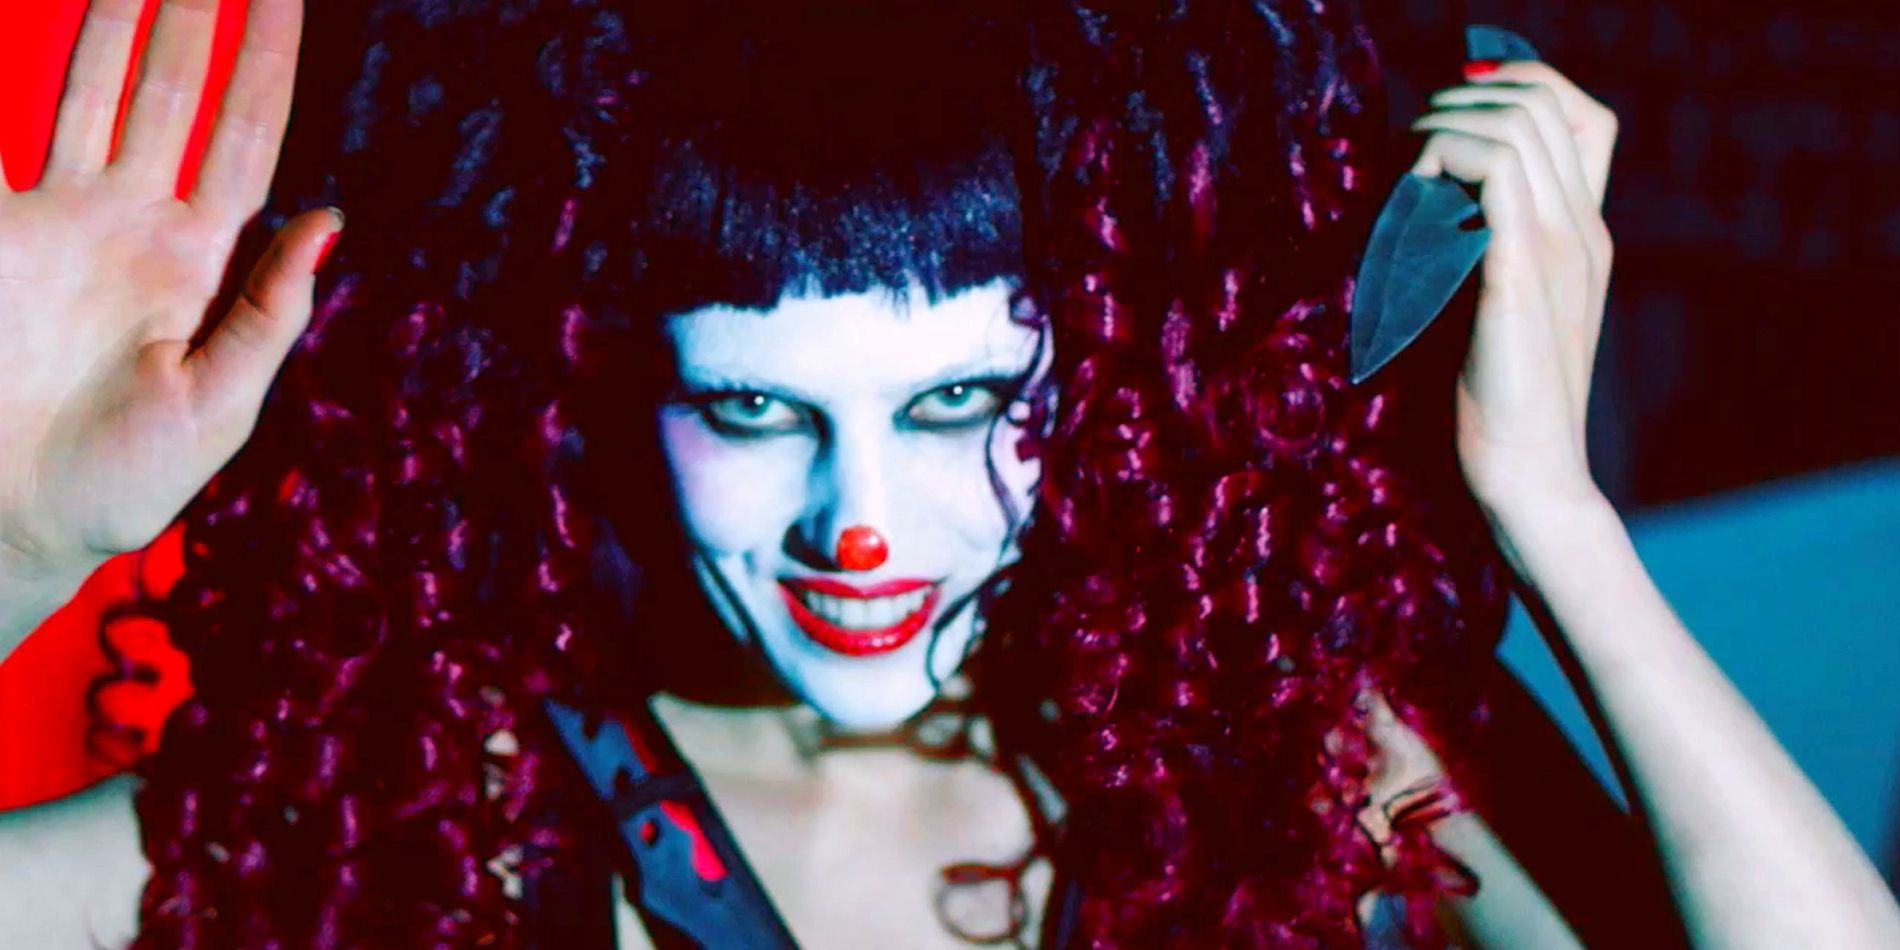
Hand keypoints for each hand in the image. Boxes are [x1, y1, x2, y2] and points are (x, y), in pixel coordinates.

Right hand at [0, 0, 331, 580]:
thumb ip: (267, 312)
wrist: (13, 522)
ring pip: (86, 89)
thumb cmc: (123, 482)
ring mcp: (53, 218)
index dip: (265, 63)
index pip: (243, 136)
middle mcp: (129, 222)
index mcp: (197, 260)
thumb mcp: (220, 405)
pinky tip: (18, 22)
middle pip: (170, 92)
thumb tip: (329, 222)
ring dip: (110, 20)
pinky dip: (0, 80)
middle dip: (193, 16)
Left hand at [1407, 60, 1618, 534]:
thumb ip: (1488, 254)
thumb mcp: (1503, 311)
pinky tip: (1411, 201)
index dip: (1523, 88)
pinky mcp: (1519, 276)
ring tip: (1408, 166)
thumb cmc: (1503, 404)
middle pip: (1542, 106)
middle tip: (1415, 139)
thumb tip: (1432, 202)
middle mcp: (1582, 232)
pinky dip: (1442, 163)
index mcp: (1587, 236)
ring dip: (1446, 128)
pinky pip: (1494, 177)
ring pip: (1516, 127)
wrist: (1534, 476)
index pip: (1585, 117)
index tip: (1456, 109)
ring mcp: (1558, 251)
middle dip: (1464, 100)